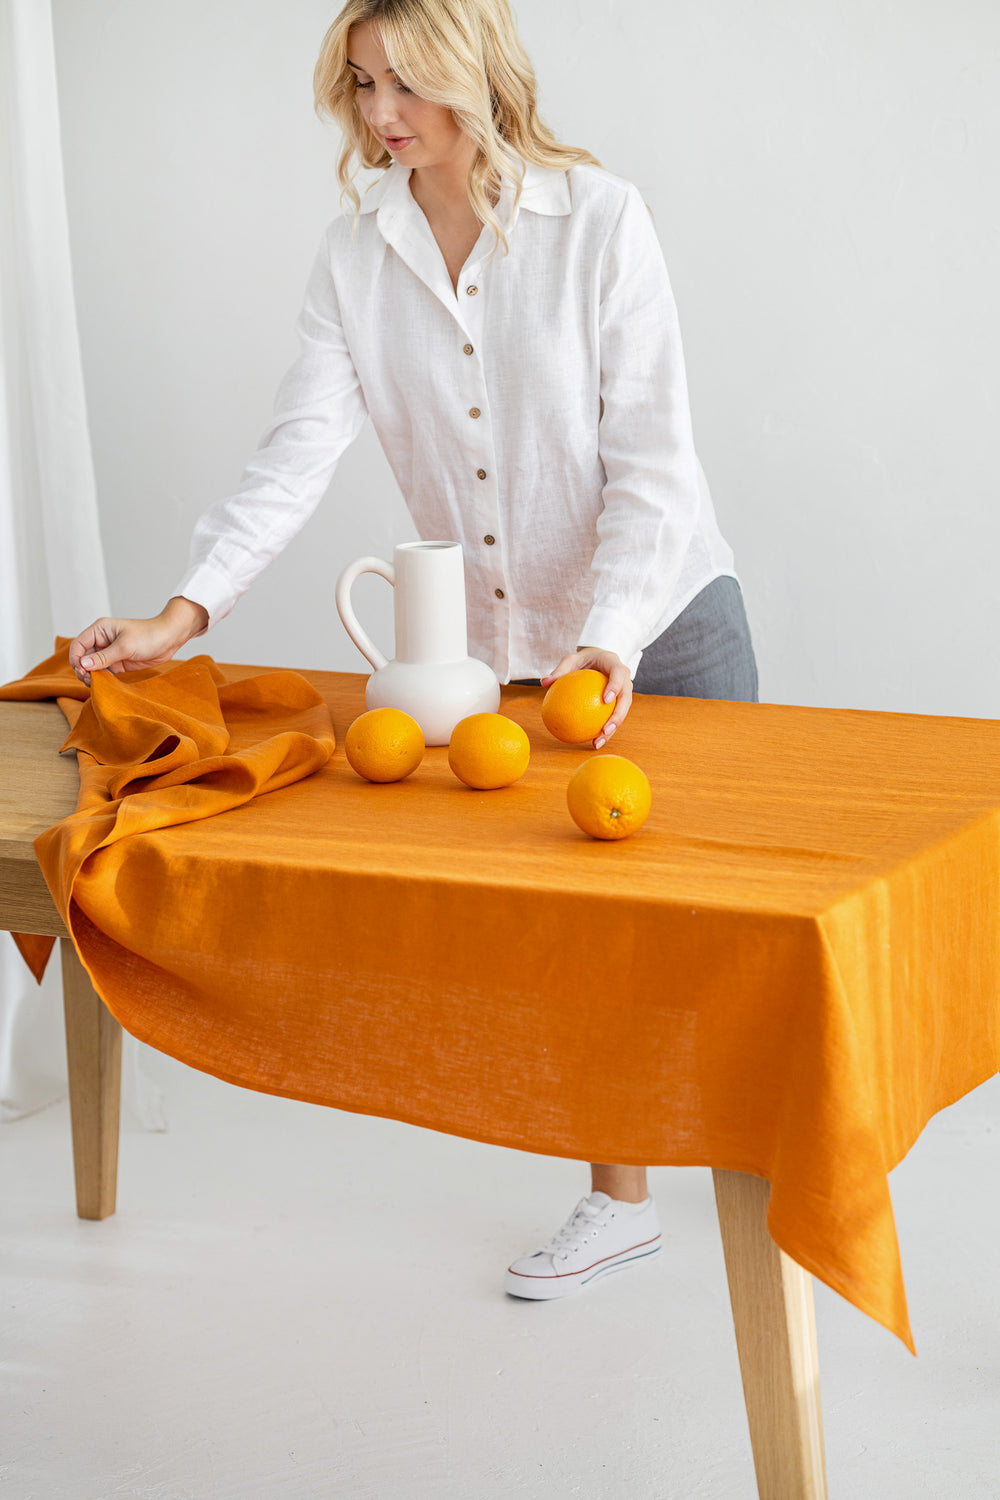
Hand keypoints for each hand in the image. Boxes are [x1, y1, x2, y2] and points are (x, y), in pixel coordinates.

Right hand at [69, 596, 208, 685]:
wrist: (169, 639)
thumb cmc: (149, 635)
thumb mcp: (125, 646)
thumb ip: (104, 657)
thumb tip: (83, 664)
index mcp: (100, 630)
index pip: (78, 645)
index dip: (76, 659)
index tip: (82, 671)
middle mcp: (102, 640)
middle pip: (83, 657)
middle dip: (83, 669)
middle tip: (89, 680)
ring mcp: (109, 652)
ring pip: (92, 666)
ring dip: (91, 676)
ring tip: (95, 684)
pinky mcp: (118, 663)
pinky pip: (104, 672)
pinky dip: (101, 679)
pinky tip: (104, 685)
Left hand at [540, 646, 631, 749]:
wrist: (598, 659)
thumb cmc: (583, 660)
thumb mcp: (571, 660)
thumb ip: (560, 671)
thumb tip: (544, 683)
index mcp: (615, 664)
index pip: (619, 674)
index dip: (616, 686)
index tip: (606, 700)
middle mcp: (624, 679)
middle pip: (626, 698)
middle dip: (618, 716)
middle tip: (605, 729)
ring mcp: (624, 692)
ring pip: (623, 712)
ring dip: (613, 729)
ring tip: (598, 742)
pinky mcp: (619, 703)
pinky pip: (613, 717)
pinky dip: (605, 730)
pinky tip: (593, 742)